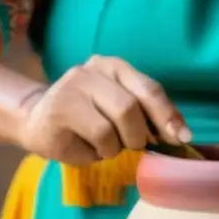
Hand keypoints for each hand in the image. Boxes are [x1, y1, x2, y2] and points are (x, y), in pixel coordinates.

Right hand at [16, 56, 189, 164]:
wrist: (37, 121)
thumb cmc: (88, 119)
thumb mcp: (121, 110)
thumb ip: (148, 114)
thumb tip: (181, 134)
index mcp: (114, 67)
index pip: (149, 88)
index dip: (168, 115)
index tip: (181, 137)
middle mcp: (92, 71)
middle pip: (131, 108)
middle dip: (137, 136)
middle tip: (130, 146)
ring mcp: (71, 89)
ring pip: (112, 127)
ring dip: (116, 147)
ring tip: (104, 146)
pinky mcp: (58, 113)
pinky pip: (94, 139)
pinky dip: (98, 152)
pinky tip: (87, 147)